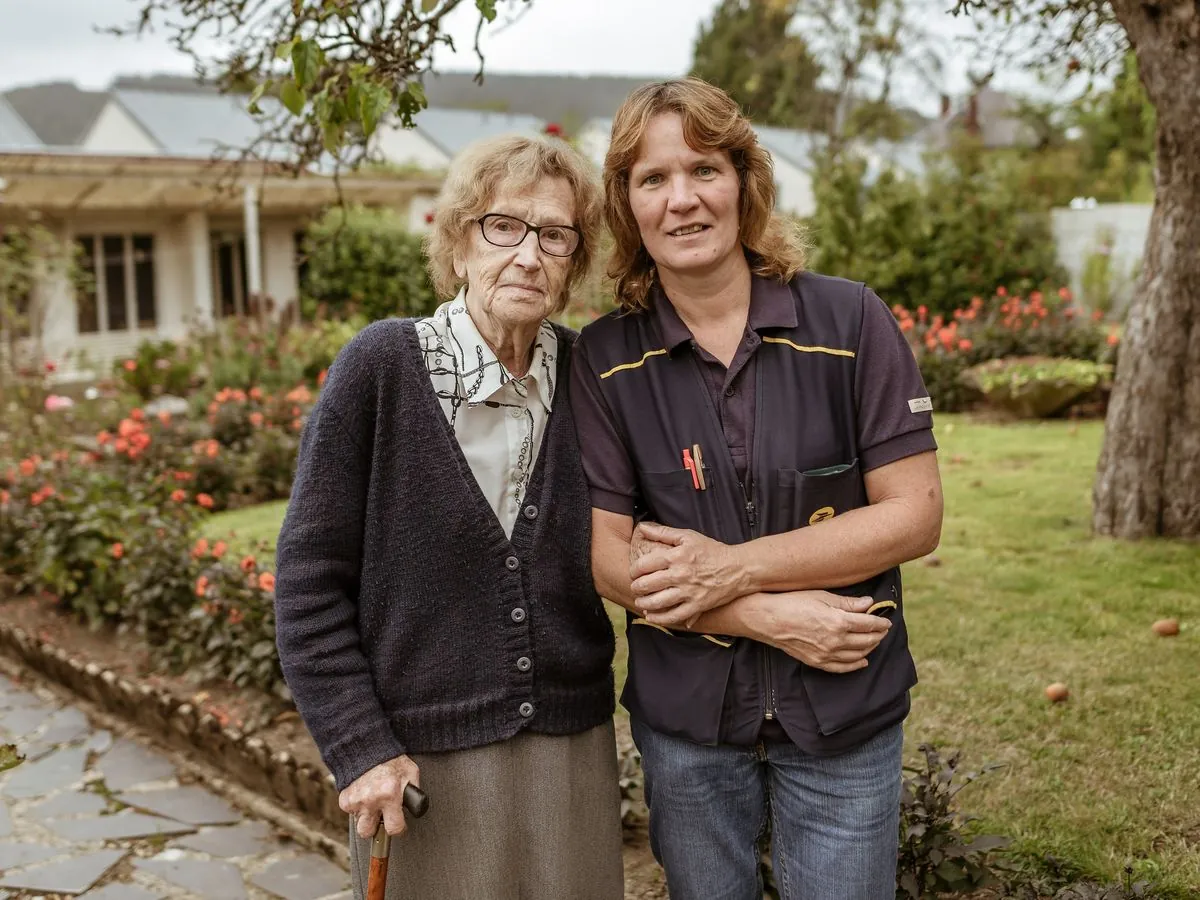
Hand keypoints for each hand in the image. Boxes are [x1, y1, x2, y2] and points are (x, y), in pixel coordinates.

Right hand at [339, 755, 420, 838]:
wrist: (368, 748)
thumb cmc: (391, 760)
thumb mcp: (410, 773)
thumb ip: (414, 791)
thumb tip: (416, 806)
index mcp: (389, 794)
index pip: (394, 828)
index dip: (399, 829)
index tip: (399, 825)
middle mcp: (371, 800)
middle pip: (367, 833)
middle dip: (375, 828)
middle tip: (381, 817)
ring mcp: (356, 800)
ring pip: (358, 822)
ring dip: (366, 816)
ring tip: (373, 802)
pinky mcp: (345, 798)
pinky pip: (350, 812)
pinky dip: (357, 806)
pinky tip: (365, 795)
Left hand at [630, 522, 748, 627]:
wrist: (738, 568)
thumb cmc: (712, 550)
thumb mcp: (688, 536)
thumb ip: (663, 532)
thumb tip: (642, 527)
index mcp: (676, 556)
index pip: (644, 565)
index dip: (634, 570)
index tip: (633, 572)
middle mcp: (680, 575)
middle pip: (648, 584)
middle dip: (636, 587)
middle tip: (634, 587)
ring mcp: (688, 592)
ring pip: (657, 602)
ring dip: (644, 603)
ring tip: (640, 601)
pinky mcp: (697, 606)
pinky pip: (674, 616)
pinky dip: (660, 618)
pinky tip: (651, 616)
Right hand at [748, 591, 891, 672]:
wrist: (767, 619)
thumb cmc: (792, 602)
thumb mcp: (821, 596)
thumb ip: (847, 603)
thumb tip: (868, 603)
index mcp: (839, 621)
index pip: (869, 624)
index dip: (880, 622)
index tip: (886, 620)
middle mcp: (836, 641)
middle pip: (867, 640)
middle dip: (878, 635)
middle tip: (883, 629)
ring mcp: (826, 654)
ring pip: (858, 655)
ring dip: (870, 648)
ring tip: (874, 641)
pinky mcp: (817, 662)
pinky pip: (842, 668)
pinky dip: (855, 665)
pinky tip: (862, 661)